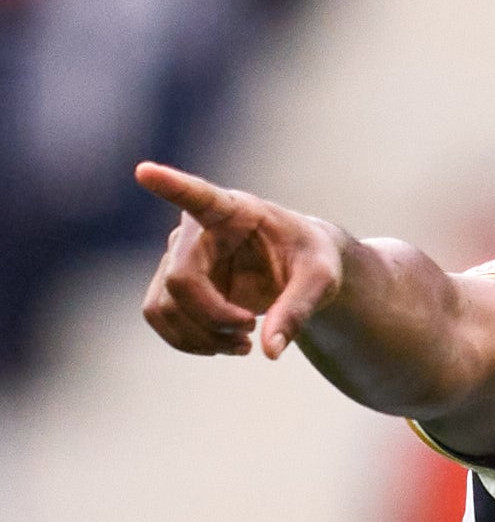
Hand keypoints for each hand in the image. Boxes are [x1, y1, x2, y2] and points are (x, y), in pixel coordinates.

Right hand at [134, 162, 345, 359]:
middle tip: (251, 334)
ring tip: (245, 346)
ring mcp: (179, 257)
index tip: (145, 171)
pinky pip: (159, 317)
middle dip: (214, 317)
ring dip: (199, 337)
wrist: (301, 269)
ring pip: (163, 306)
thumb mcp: (322, 279)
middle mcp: (196, 230)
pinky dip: (188, 341)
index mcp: (234, 210)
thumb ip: (299, 309)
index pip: (198, 195)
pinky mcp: (173, 284)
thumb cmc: (312, 260)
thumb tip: (270, 350)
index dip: (170, 185)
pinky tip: (222, 345)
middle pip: (181, 280)